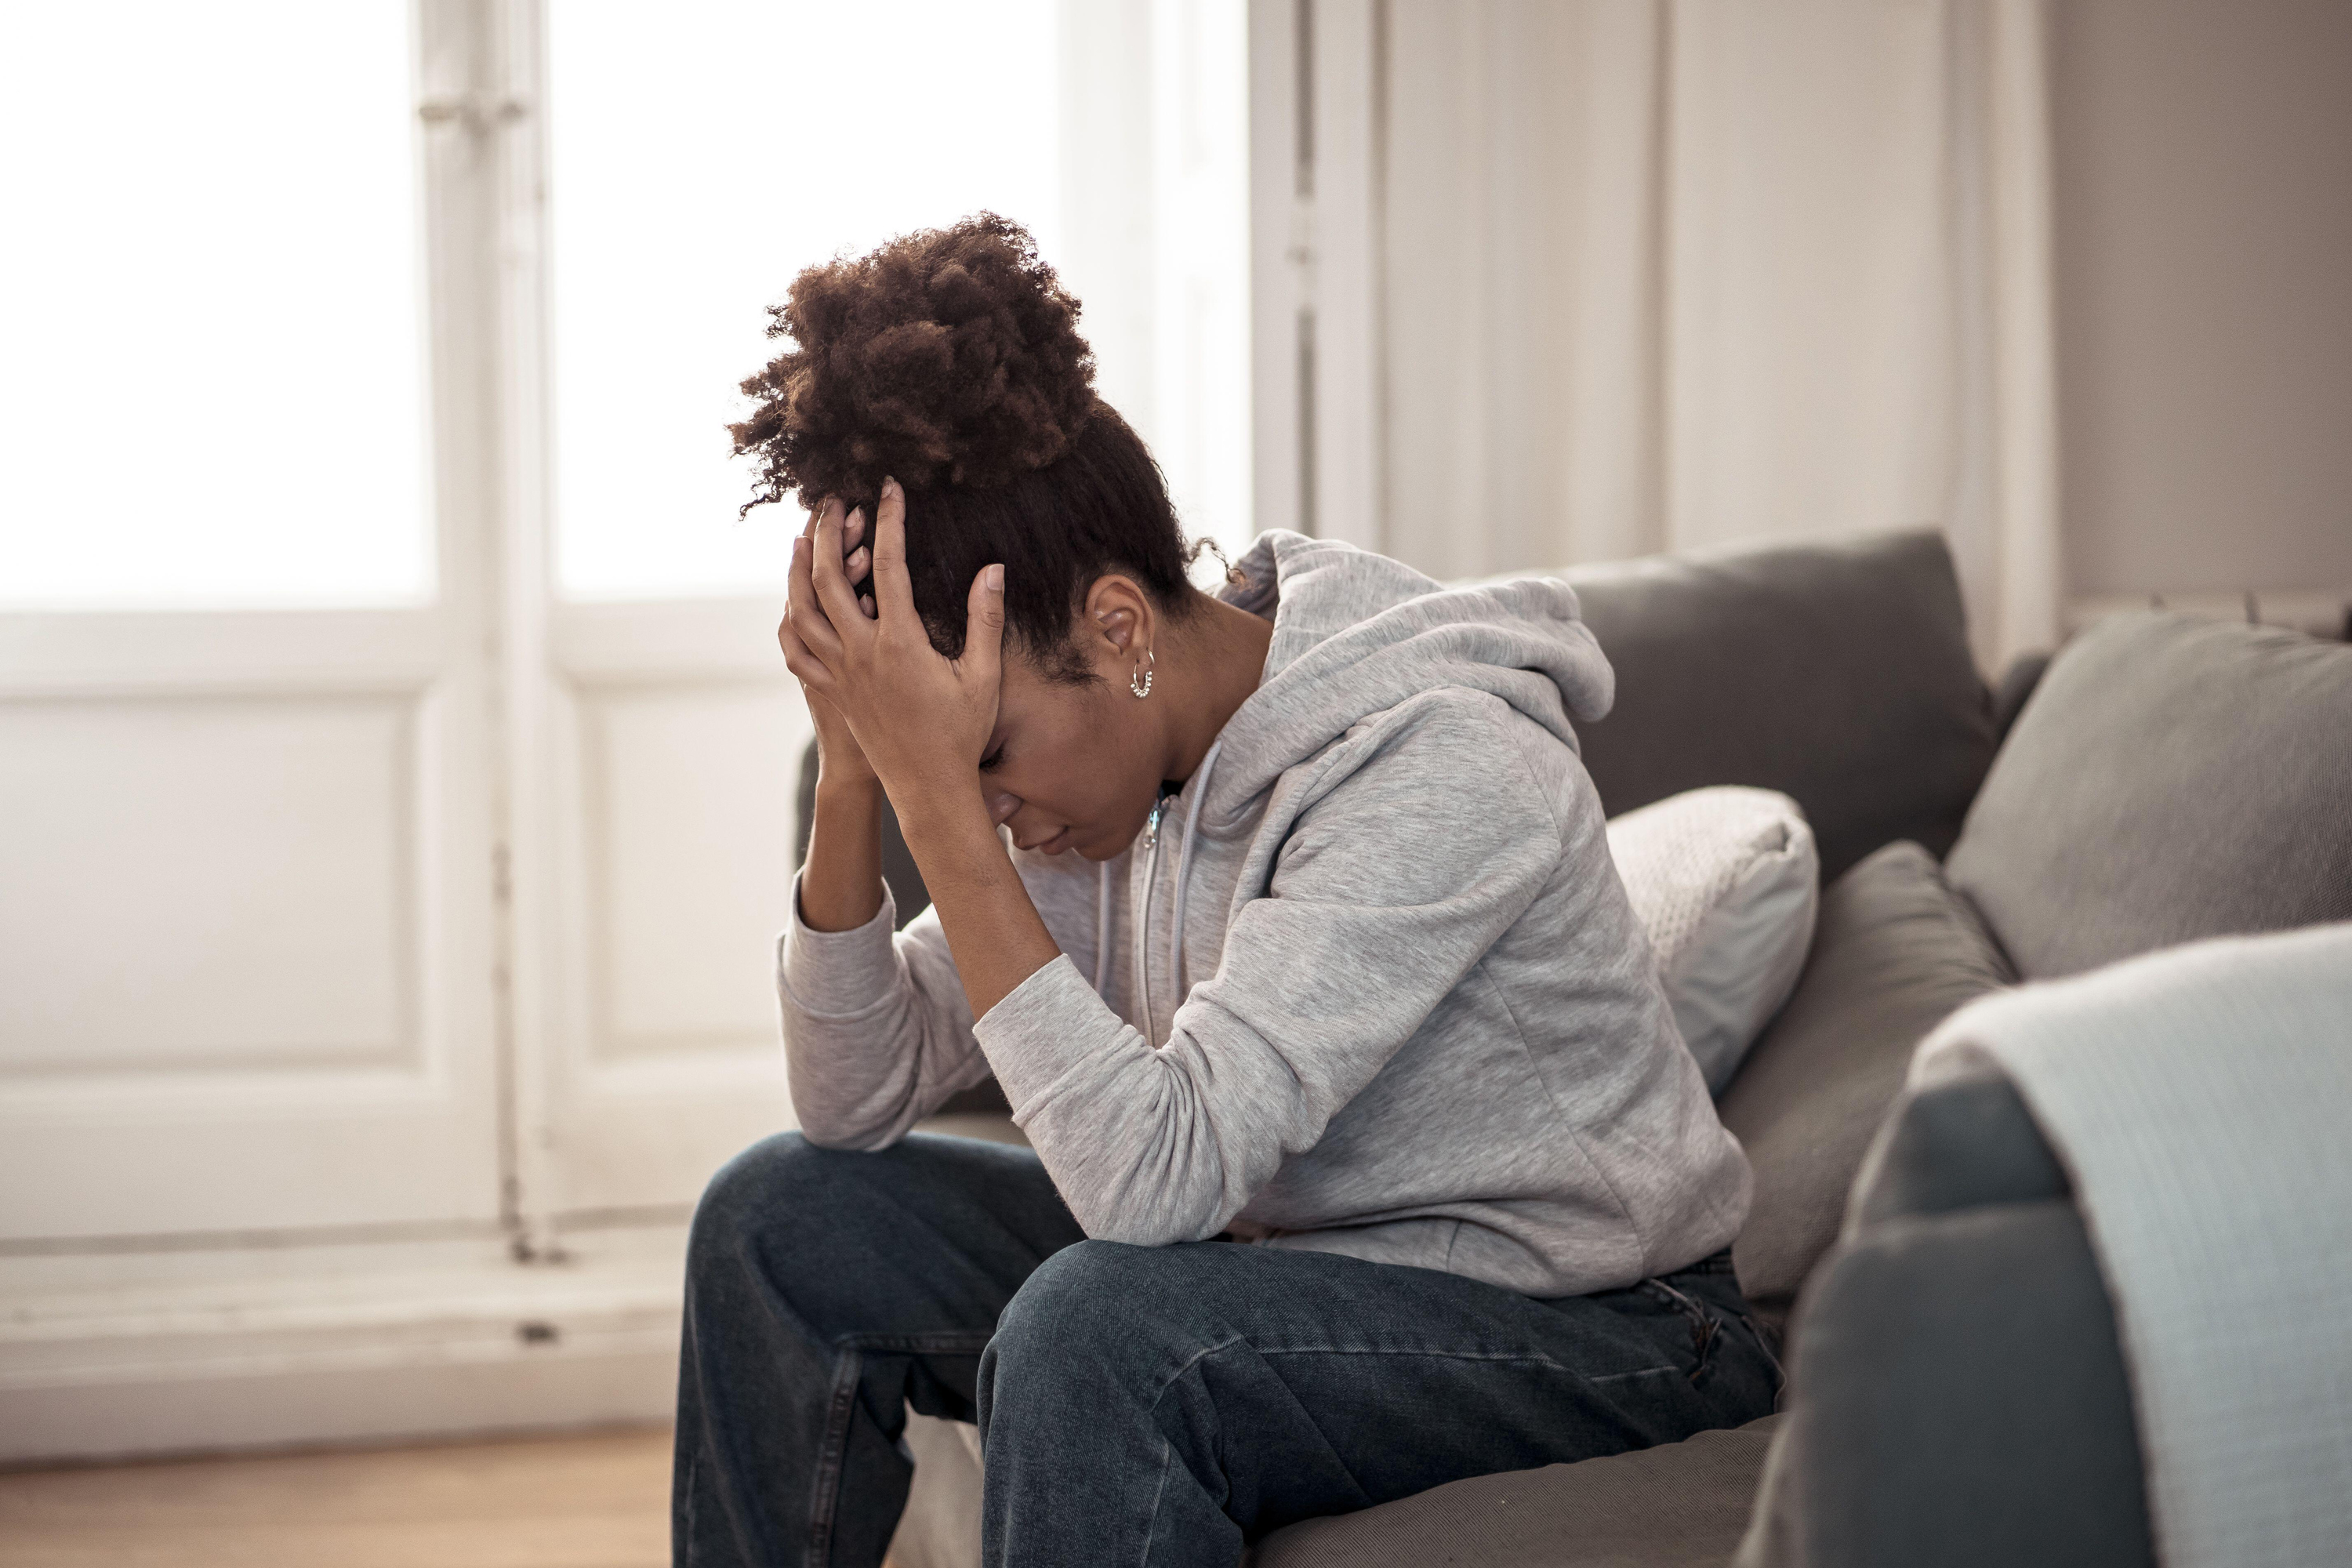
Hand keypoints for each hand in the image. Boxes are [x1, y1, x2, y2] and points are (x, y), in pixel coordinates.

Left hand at [777, 478, 1005, 813]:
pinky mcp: (830, 691)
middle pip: (828, 577)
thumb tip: (992, 570)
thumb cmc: (962, 734)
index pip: (887, 565)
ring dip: (798, 568)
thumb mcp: (983, 676)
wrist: (928, 788)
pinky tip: (794, 602)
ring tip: (802, 537)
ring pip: (802, 610)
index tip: (888, 488)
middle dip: (827, 531)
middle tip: (832, 501)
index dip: (887, 520)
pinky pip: (797, 649)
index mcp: (900, 643)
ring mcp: (840, 673)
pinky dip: (790, 619)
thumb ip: (985, 620)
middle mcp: (861, 653)